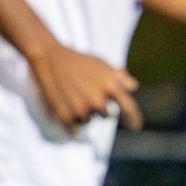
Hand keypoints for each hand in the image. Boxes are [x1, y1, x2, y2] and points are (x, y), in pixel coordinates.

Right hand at [26, 42, 142, 130]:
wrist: (49, 58)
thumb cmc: (78, 60)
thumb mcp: (102, 64)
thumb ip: (119, 77)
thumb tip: (133, 86)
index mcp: (111, 87)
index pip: (129, 110)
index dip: (134, 120)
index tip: (135, 126)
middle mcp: (98, 101)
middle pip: (107, 116)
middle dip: (101, 109)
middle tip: (88, 95)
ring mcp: (81, 109)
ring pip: (89, 120)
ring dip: (85, 113)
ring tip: (74, 95)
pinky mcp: (66, 116)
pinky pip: (75, 127)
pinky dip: (72, 119)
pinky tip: (67, 105)